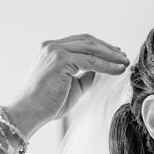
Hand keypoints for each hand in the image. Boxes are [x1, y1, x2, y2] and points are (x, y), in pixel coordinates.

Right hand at [9, 34, 129, 136]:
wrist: (29, 112)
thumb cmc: (47, 104)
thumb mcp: (72, 87)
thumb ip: (85, 76)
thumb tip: (101, 72)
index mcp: (51, 49)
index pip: (81, 42)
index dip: (100, 47)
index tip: (115, 54)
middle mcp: (51, 46)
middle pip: (88, 41)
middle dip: (108, 48)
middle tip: (123, 56)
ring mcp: (55, 51)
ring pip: (91, 48)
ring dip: (111, 55)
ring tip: (124, 63)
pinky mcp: (60, 60)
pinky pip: (91, 61)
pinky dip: (107, 65)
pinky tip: (118, 70)